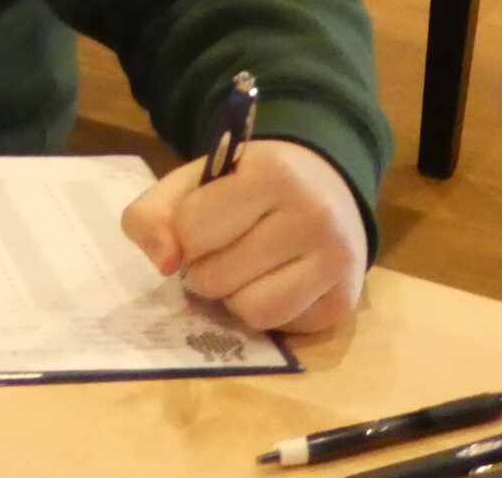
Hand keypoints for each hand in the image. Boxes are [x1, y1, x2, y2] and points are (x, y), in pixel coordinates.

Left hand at [119, 140, 368, 333]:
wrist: (327, 187)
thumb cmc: (248, 184)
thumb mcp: (195, 180)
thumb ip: (155, 214)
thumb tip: (164, 264)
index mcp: (272, 173)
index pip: (192, 228)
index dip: (185, 233)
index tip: (203, 222)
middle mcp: (313, 215)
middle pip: (217, 277)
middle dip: (205, 270)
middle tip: (222, 250)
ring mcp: (337, 261)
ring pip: (253, 312)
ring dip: (233, 299)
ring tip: (245, 271)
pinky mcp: (346, 302)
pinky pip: (282, 329)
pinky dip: (266, 313)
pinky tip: (274, 283)